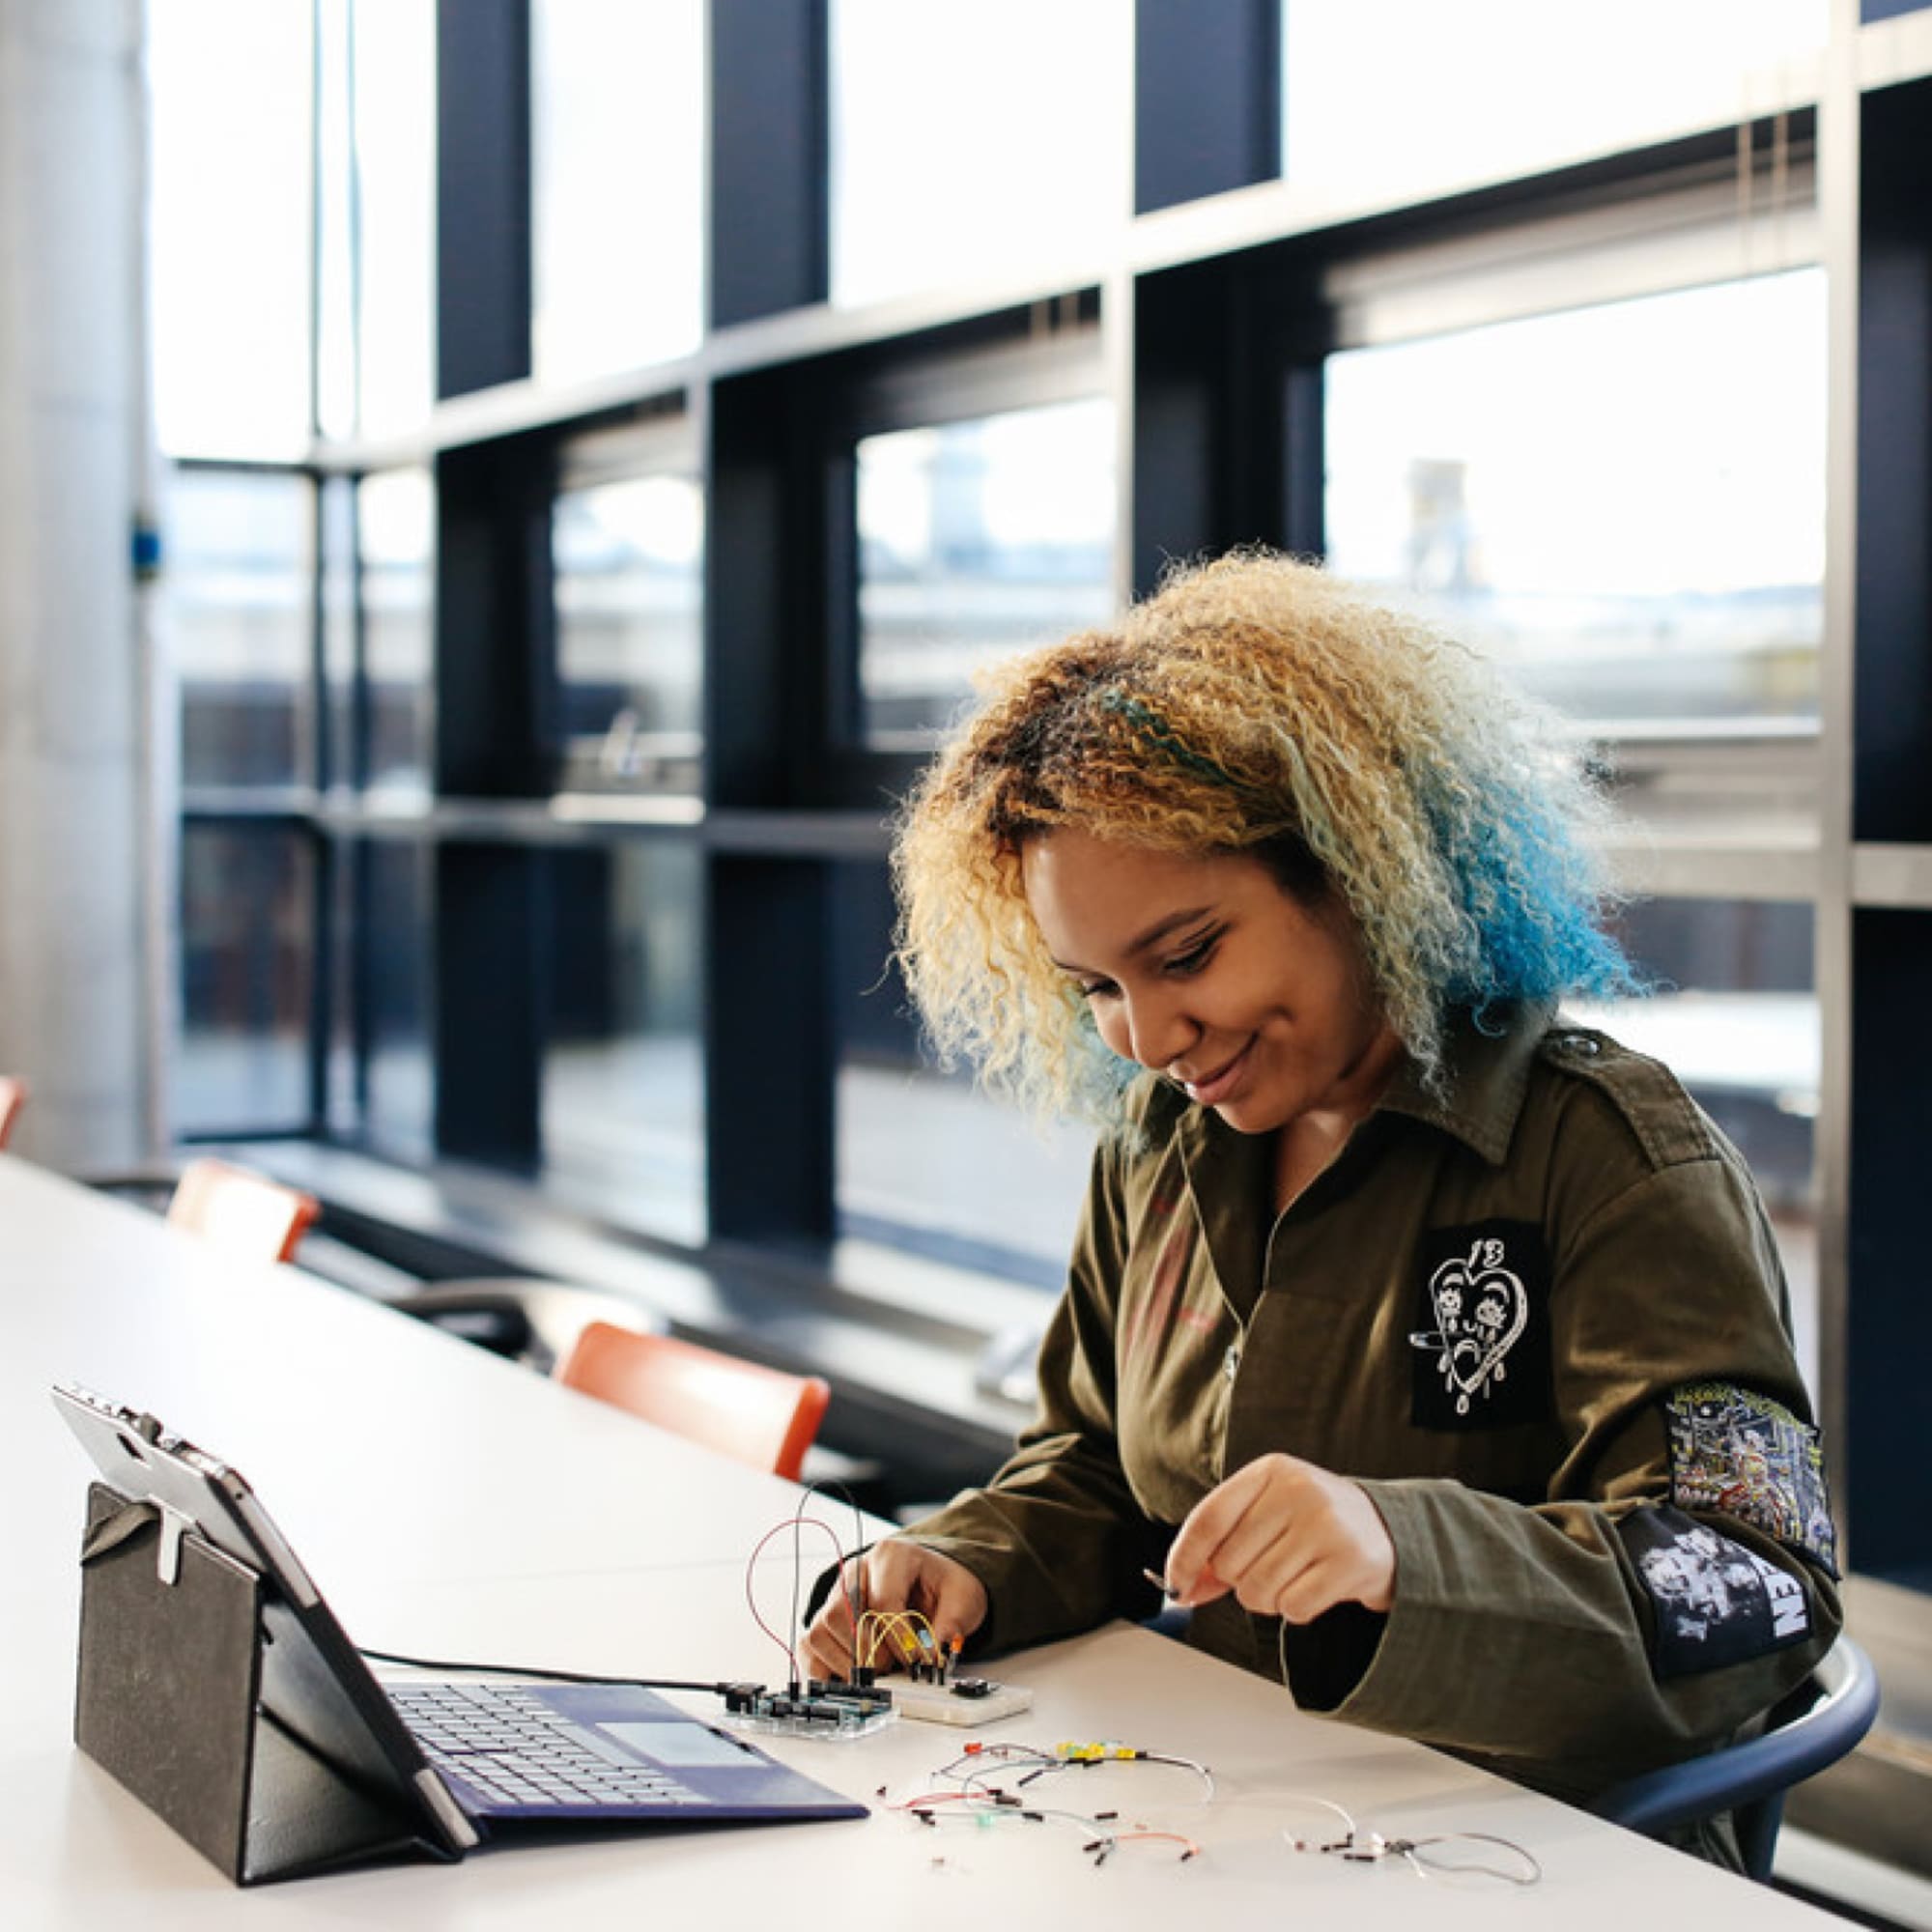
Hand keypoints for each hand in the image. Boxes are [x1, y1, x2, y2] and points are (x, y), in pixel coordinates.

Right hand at [799, 1539, 988, 1682]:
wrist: (931, 1580)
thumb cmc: (943, 1586)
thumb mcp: (963, 1596)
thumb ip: (954, 1621)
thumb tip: (934, 1652)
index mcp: (891, 1555)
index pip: (882, 1600)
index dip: (898, 1638)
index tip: (916, 1661)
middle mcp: (856, 1570)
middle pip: (843, 1614)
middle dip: (870, 1651)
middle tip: (894, 1668)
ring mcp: (836, 1593)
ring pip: (822, 1629)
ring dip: (847, 1662)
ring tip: (876, 1672)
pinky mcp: (826, 1617)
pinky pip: (810, 1645)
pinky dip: (825, 1668)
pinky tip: (850, 1678)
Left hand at [1163, 1454, 1394, 1622]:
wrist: (1391, 1532)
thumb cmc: (1315, 1524)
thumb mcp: (1270, 1514)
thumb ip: (1224, 1543)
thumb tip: (1183, 1586)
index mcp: (1271, 1471)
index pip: (1209, 1519)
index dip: (1185, 1557)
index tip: (1177, 1586)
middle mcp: (1298, 1491)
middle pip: (1230, 1563)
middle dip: (1239, 1581)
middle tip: (1270, 1569)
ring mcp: (1327, 1526)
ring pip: (1258, 1590)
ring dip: (1268, 1598)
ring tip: (1295, 1576)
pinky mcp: (1350, 1563)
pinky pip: (1293, 1608)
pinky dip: (1297, 1609)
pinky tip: (1316, 1588)